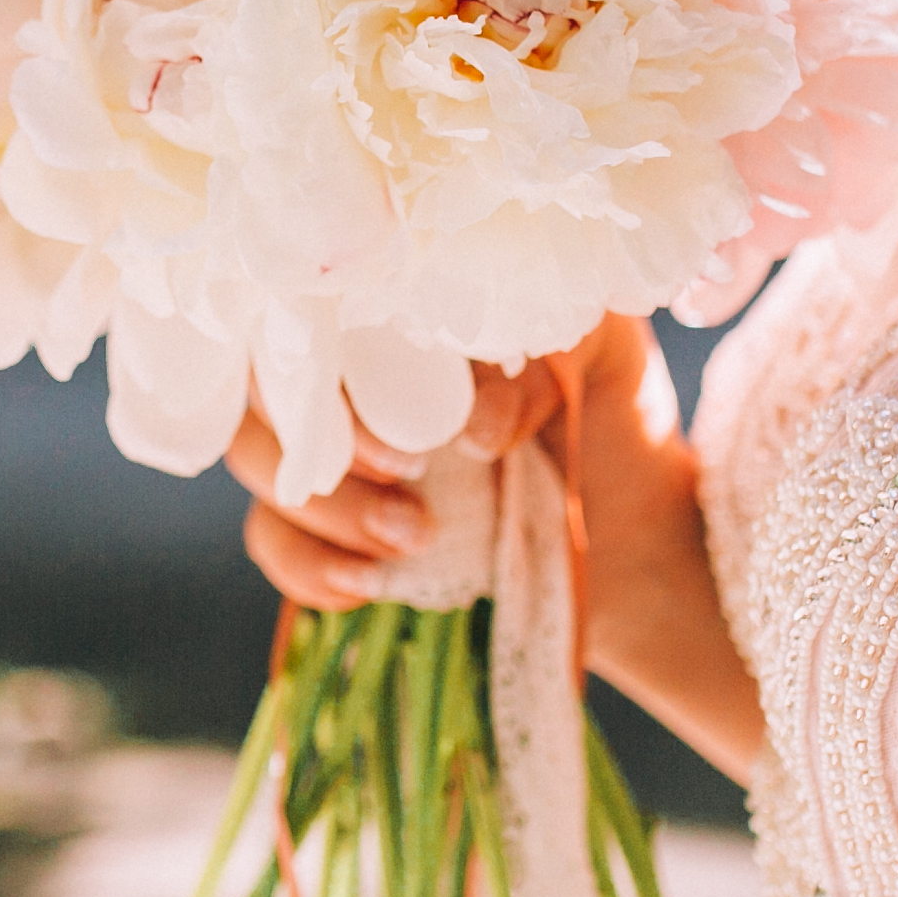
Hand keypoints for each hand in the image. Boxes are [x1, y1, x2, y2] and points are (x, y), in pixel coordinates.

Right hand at [226, 317, 764, 787]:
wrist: (635, 531)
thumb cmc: (609, 415)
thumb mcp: (600, 358)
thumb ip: (537, 362)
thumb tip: (469, 426)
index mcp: (398, 309)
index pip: (316, 313)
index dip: (341, 376)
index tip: (410, 440)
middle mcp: (347, 373)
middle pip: (268, 392)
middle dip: (329, 451)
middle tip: (412, 486)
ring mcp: (333, 453)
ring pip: (262, 466)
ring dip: (324, 512)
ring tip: (415, 543)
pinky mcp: (329, 530)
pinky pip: (274, 542)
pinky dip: (307, 567)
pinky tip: (366, 587)